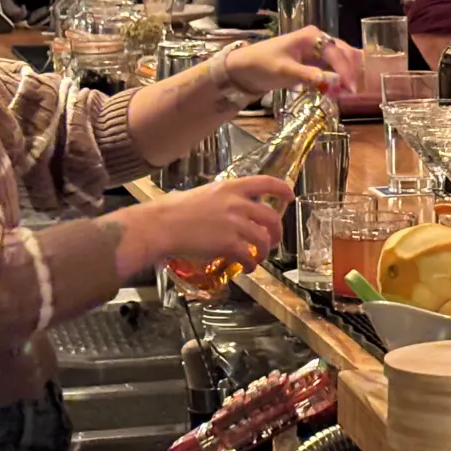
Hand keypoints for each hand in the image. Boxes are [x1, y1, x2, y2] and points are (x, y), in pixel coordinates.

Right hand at [115, 175, 293, 278]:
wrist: (160, 225)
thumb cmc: (173, 210)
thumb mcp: (202, 194)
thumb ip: (221, 199)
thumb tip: (228, 207)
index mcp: (230, 187)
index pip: (266, 183)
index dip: (282, 189)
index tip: (290, 196)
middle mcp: (237, 203)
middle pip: (271, 217)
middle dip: (277, 231)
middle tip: (274, 240)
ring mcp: (234, 223)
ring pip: (263, 239)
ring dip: (264, 251)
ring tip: (258, 258)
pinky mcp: (229, 244)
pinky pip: (249, 255)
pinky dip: (251, 264)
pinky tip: (247, 268)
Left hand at [212, 25, 361, 100]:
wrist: (244, 68)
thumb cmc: (262, 64)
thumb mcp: (284, 71)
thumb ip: (308, 75)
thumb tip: (331, 82)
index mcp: (312, 36)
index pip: (337, 52)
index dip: (346, 70)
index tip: (351, 88)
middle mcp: (319, 40)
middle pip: (345, 53)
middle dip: (352, 71)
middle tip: (354, 92)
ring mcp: (317, 51)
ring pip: (342, 61)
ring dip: (347, 76)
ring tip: (349, 94)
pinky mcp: (314, 62)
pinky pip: (333, 69)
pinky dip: (338, 79)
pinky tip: (340, 91)